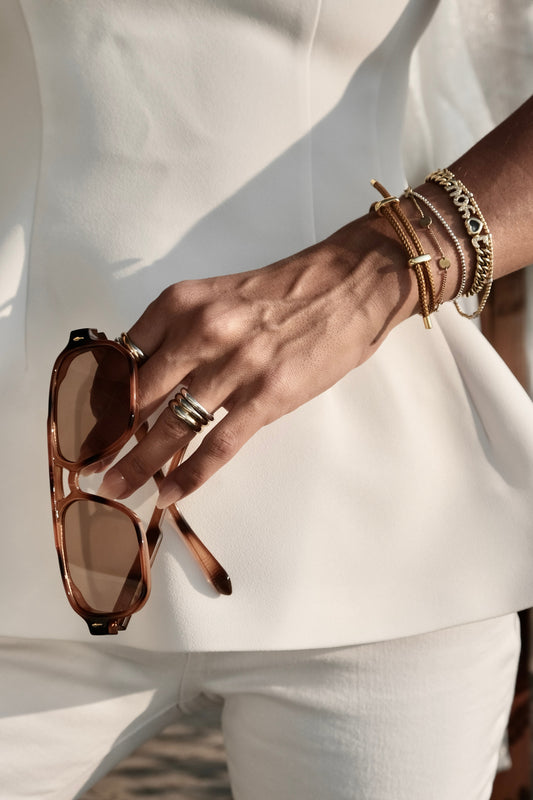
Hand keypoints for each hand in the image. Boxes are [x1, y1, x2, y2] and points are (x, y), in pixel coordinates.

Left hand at [97, 213, 416, 506]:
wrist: (350, 284)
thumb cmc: (286, 291)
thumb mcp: (219, 296)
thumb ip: (181, 333)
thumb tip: (149, 381)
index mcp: (181, 304)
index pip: (121, 359)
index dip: (99, 398)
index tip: (86, 424)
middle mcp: (200, 333)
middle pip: (138, 397)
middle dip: (109, 437)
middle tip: (90, 464)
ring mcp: (234, 367)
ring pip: (170, 426)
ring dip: (138, 464)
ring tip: (115, 487)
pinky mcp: (266, 396)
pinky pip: (217, 445)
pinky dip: (189, 475)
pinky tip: (169, 493)